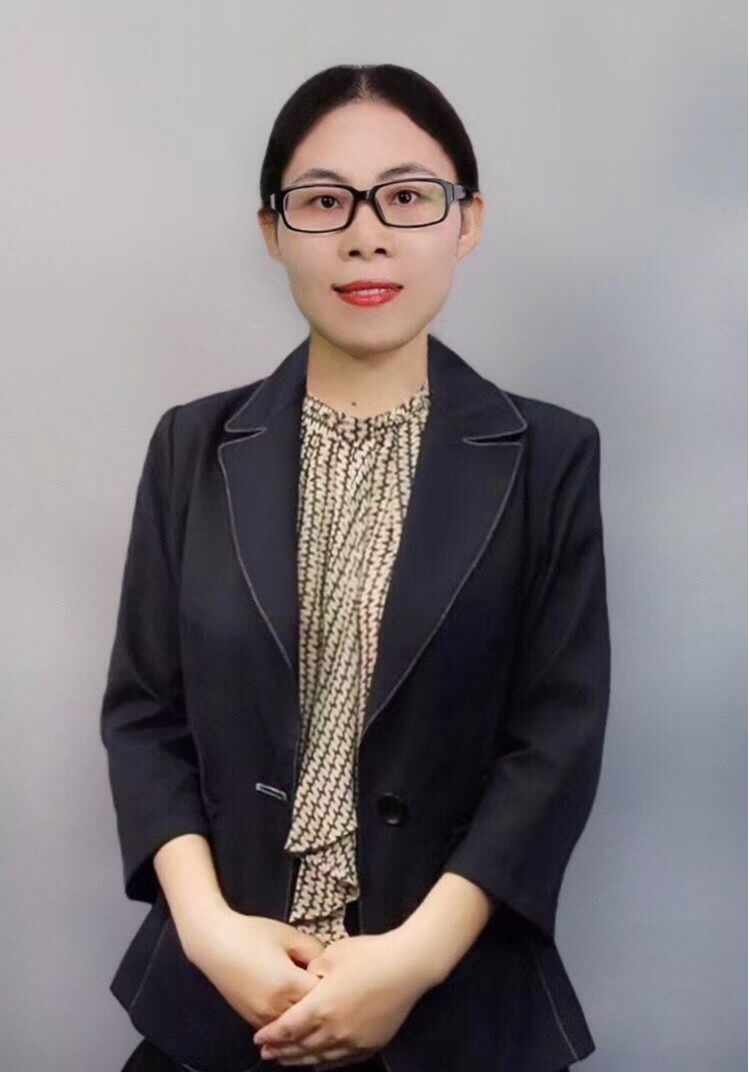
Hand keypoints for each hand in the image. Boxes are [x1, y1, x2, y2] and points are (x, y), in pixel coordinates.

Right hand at [184, 904, 327, 1029]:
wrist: (215, 942)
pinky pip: (279, 1028)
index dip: (332, 984)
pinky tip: (293, 1003)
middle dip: (321, 1001)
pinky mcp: (253, 1021)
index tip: (334, 973)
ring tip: (310, 994)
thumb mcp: (289, 935)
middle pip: (311, 1015)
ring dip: (306, 1014)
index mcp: (288, 985)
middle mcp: (276, 1008)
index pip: (323, 995)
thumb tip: (329, 965)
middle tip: (326, 984)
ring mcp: (262, 1018)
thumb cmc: (252, 934)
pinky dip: (289, 1019)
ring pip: (296, 1026)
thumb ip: (315, 950)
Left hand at [253, 929, 435, 1066]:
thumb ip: (312, 970)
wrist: (407, 965)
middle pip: (300, 1047)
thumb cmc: (371, 955)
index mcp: (322, 1006)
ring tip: (286, 1060)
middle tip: (267, 1052)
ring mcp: (354, 1040)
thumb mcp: (332, 954)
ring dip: (300, 1060)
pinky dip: (325, 1062)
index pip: (287, 1028)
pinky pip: (341, 1060)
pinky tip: (318, 1061)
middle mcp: (335, 1029)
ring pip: (319, 1058)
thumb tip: (305, 979)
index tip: (259, 1038)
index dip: (271, 1035)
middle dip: (281, 1051)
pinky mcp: (370, 1044)